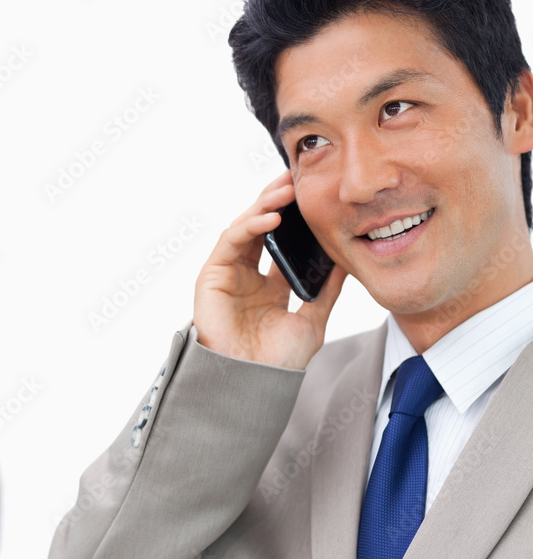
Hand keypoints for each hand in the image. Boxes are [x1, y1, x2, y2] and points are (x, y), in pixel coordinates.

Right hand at [193, 170, 346, 368]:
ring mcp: (228, 275)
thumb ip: (327, 290)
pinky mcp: (211, 276)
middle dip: (278, 200)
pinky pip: (230, 242)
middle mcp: (246, 276)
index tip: (313, 193)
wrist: (255, 382)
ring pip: (244, 228)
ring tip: (287, 190)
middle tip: (297, 176)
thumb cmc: (278, 360)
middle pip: (260, 227)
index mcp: (268, 286)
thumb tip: (348, 260)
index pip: (280, 241)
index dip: (293, 217)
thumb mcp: (313, 318)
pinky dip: (249, 225)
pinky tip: (272, 217)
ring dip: (264, 205)